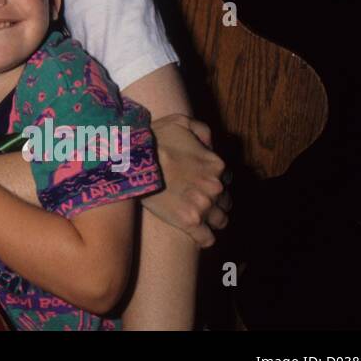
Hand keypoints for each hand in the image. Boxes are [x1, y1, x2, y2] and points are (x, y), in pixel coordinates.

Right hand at [143, 114, 229, 246]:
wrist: (134, 159)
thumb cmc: (155, 138)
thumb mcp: (181, 122)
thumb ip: (202, 131)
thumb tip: (210, 144)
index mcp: (216, 165)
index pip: (227, 180)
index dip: (214, 182)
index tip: (201, 184)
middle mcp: (215, 187)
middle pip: (226, 202)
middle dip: (215, 202)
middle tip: (198, 200)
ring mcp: (203, 206)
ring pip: (220, 221)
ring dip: (211, 219)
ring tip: (197, 217)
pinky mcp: (189, 222)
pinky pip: (207, 238)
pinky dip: (204, 237)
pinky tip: (196, 233)